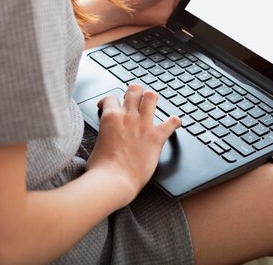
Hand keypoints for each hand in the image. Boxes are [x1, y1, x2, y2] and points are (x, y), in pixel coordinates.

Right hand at [86, 84, 181, 201]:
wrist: (112, 182)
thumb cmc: (101, 169)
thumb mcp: (96, 143)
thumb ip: (104, 134)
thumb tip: (107, 136)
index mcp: (110, 118)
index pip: (110, 98)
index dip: (109, 101)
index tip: (110, 106)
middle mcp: (127, 117)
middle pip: (134, 90)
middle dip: (135, 92)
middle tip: (135, 99)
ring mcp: (143, 125)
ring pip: (151, 97)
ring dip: (152, 99)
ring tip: (152, 104)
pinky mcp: (156, 137)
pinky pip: (171, 122)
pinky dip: (175, 122)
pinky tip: (175, 122)